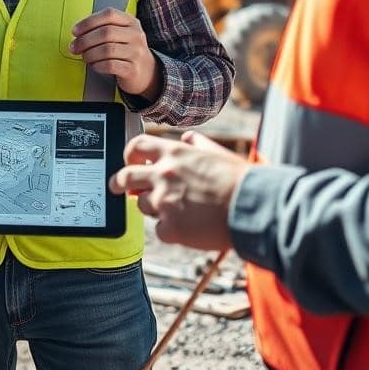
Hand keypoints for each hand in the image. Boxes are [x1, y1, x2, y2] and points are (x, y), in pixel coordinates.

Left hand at [71, 7, 160, 100]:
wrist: (147, 72)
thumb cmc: (126, 50)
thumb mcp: (121, 33)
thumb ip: (102, 28)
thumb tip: (77, 33)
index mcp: (131, 21)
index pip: (109, 14)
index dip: (89, 22)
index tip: (75, 31)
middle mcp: (136, 35)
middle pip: (106, 33)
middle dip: (85, 40)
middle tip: (74, 47)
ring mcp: (136, 52)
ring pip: (107, 50)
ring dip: (90, 54)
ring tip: (85, 57)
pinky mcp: (133, 69)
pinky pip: (110, 65)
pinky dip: (97, 65)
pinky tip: (94, 65)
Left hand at [109, 131, 248, 249]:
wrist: (251, 207)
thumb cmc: (239, 180)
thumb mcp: (215, 152)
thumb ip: (197, 143)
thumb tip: (187, 138)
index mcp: (174, 153)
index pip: (137, 146)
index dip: (129, 155)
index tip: (129, 162)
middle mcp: (164, 174)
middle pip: (126, 177)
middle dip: (118, 183)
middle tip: (117, 187)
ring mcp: (164, 201)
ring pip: (143, 206)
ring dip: (155, 208)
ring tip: (180, 211)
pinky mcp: (170, 227)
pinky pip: (161, 231)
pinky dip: (171, 231)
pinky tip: (190, 228)